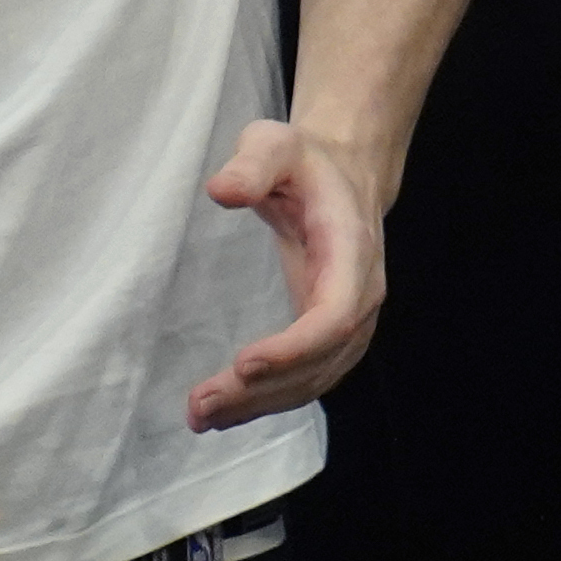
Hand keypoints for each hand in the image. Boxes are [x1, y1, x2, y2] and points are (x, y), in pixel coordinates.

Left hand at [192, 113, 387, 425]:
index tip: (244, 361)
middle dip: (265, 389)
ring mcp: (348, 321)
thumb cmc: (304, 162)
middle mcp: (359, 295)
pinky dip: (267, 401)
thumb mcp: (275, 144)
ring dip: (260, 405)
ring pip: (314, 380)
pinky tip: (223, 413)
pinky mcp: (329, 336)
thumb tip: (222, 190)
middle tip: (202, 402)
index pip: (335, 315)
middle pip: (322, 360)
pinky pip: (306, 379)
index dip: (295, 346)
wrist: (342, 177)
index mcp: (352, 252)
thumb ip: (252, 163)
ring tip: (201, 416)